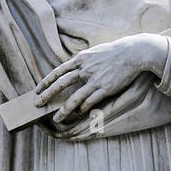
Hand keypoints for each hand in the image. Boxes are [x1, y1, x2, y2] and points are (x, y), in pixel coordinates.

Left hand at [36, 33, 169, 125]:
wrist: (133, 52)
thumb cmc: (114, 52)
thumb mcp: (94, 52)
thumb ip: (82, 61)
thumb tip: (72, 68)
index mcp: (81, 59)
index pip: (58, 71)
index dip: (46, 81)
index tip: (37, 89)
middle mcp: (85, 69)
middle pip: (61, 84)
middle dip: (48, 95)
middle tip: (38, 104)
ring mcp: (94, 80)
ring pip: (74, 98)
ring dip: (64, 110)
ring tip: (57, 118)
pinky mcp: (105, 88)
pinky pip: (90, 101)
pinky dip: (83, 108)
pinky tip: (79, 113)